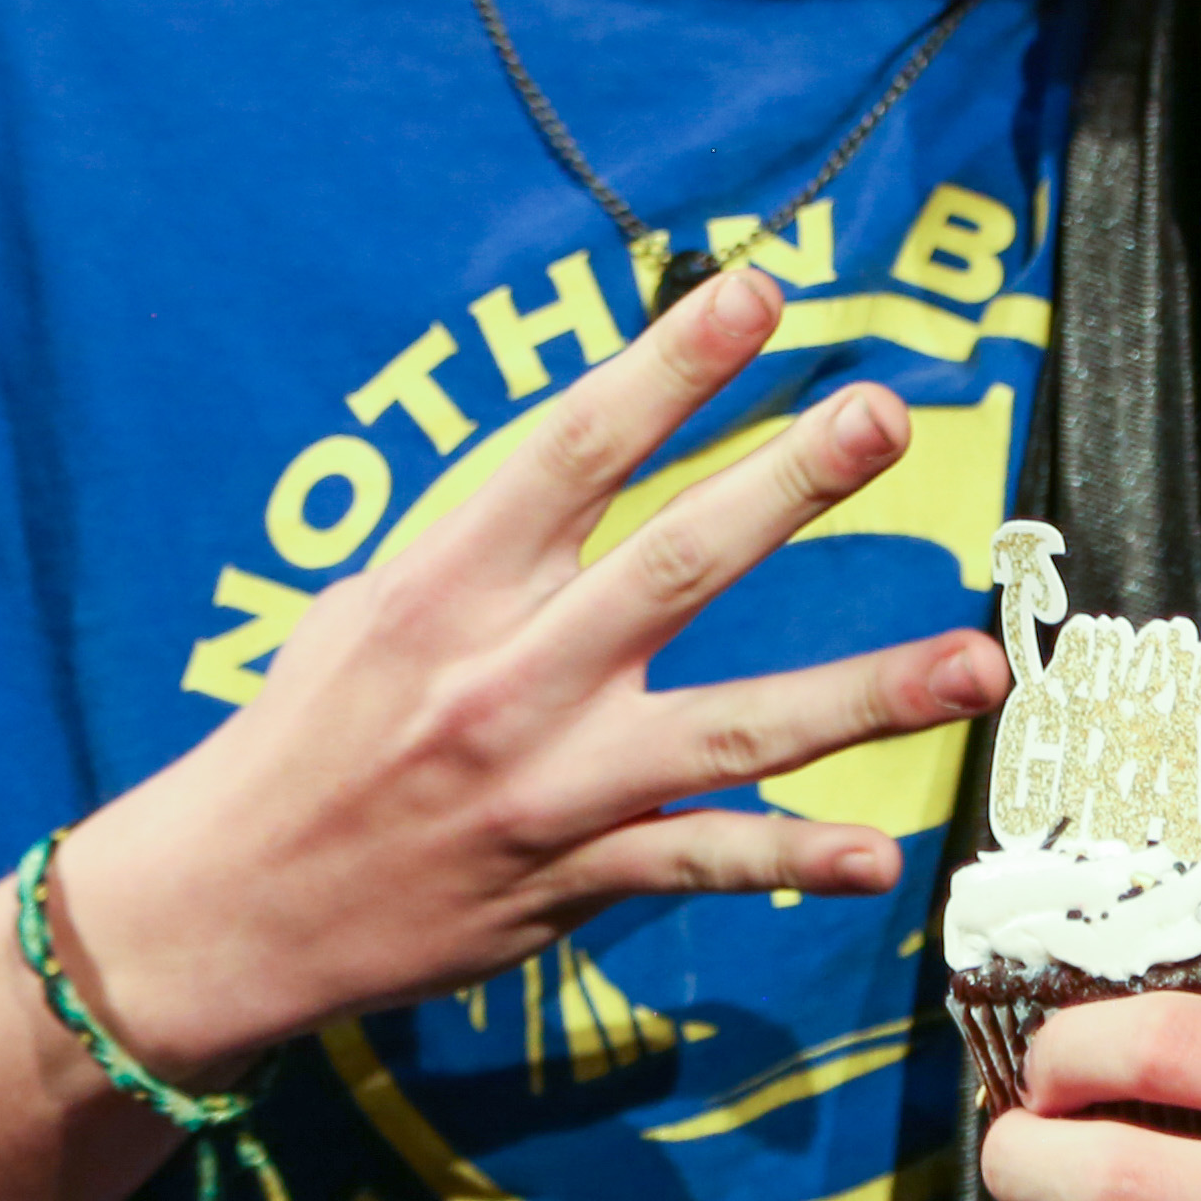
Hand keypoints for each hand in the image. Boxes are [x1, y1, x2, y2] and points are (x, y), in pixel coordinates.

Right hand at [45, 266, 1002, 1080]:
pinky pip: (705, 864)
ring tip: (975, 662)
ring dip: (864, 695)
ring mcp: (551, 787)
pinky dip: (793, 860)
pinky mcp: (573, 879)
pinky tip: (879, 856)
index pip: (574, 450)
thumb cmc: (304, 733)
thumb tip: (598, 455)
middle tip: (883, 415)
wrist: (225, 910)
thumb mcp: (372, 604)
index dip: (670, 365)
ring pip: (732, 731)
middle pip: (675, 564)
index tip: (758, 290)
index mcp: (448, 587)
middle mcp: (508, 678)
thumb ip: (491, 540)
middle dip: (789, 483)